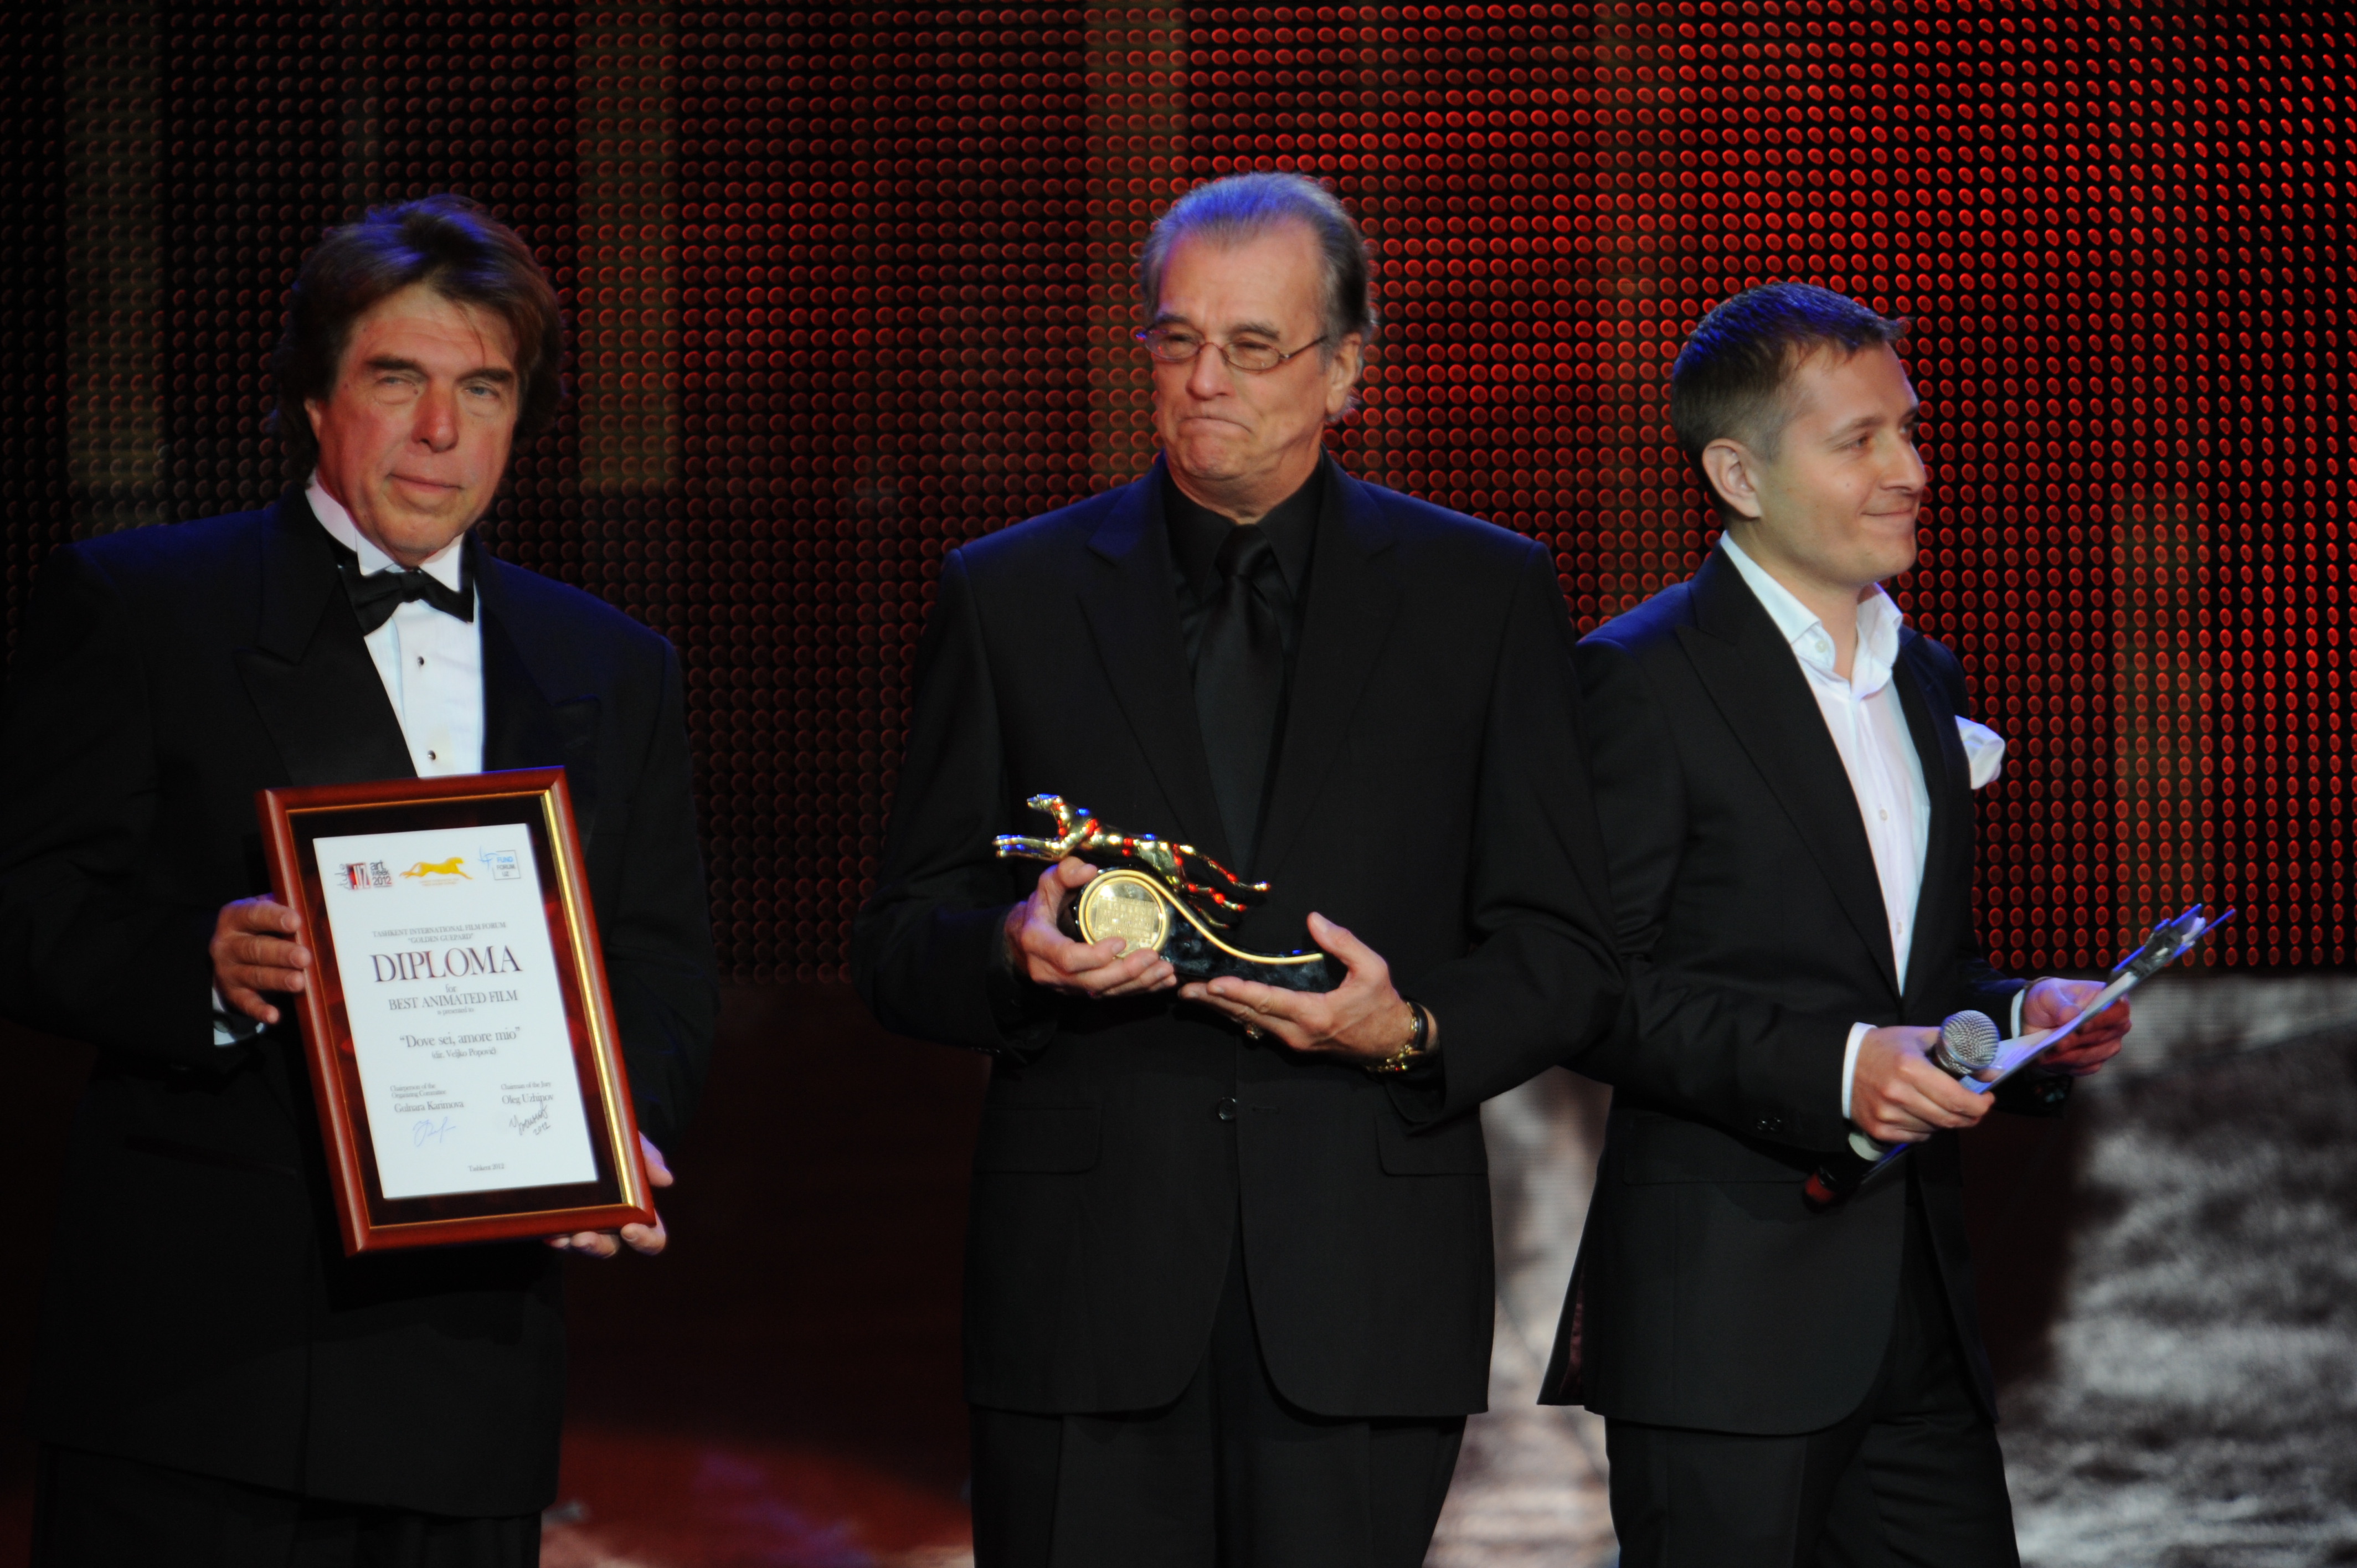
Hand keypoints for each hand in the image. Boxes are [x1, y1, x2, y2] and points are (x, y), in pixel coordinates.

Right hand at [211, 895, 310, 1025]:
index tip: (295, 921)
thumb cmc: (259, 926)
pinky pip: (246, 1003)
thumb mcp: (266, 910)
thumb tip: (317, 909)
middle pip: (255, 949)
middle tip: (304, 957)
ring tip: (300, 982)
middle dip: (281, 953)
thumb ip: (285, 907)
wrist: (229, 950)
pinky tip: (273, 1016)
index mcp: (235, 917)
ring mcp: (227, 970)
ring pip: (254, 975)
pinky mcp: (232, 992)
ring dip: (278, 979)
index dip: (274, 917)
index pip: (253, 915)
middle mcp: (227, 944)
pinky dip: (259, 1010)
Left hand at [547, 1133, 673, 1257]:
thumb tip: (665, 1180)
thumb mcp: (629, 1139)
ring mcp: (582, 1220)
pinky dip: (553, 1233)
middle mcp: (611, 1218)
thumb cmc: (609, 1136)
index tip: (631, 1229)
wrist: (571, 1123)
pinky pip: (555, 1233)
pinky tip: (549, 1230)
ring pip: (579, 1245)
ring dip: (573, 1244)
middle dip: (598, 1246)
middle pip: (610, 1247)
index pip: (653, 1233)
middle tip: (585, 1237)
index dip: (647, 1239)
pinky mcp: (556, 1217)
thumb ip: (647, 1156)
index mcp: (637, 1205)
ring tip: (565, 1235)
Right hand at [1004, 857, 1176, 998]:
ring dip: (1137, 984)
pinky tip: (1160, 982)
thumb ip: (1063, 874)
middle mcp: (1050, 971)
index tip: (1121, 941)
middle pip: (1091, 981)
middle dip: (1125, 972)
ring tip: (1165, 971)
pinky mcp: (1080, 992)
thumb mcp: (1044, 887)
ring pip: (1103, 992)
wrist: (1021, 942)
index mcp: (1039, 944)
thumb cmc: (1038, 912)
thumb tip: (1088, 870)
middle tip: (1153, 956)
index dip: (1095, 955)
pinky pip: (1110, 995)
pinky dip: (1137, 990)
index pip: (1067, 958)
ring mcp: (1066, 986)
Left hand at [1178, 913, 1422, 1064]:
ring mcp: (1294, 1042)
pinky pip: (1259, 1027)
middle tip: (1185, 989)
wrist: (1390, 1043)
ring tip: (1192, 996)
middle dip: (1215, 1002)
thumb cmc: (1382, 1004)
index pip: (1268, 1001)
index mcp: (1315, 1014)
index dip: (1238, 992)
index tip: (1213, 984)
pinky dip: (1237, 1015)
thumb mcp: (1373, 969)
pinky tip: (1220, 1006)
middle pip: (1248, 1015)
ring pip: (1249, 1023)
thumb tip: (1314, 919)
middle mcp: (1298, 1033)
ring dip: (1220, 1009)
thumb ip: (1343, 943)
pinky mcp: (1294, 1043)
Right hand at [1851, 1025, 1994, 1144]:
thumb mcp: (1919, 1038)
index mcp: (1910, 1068)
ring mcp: (1887, 1115)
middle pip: (1950, 1119)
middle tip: (1974, 1107)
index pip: (1957, 1099)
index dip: (1980, 1105)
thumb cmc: (1884, 1048)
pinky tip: (1920, 1113)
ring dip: (1945, 1121)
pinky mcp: (1879, 1129)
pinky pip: (1917, 1138)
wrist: (1842, 1064)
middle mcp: (1898, 1094)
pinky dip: (1925, 1129)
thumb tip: (1990, 1072)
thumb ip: (1956, 1050)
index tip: (1987, 1099)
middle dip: (1970, 1115)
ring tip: (1940, 1105)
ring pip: (1935, 1130)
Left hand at [2021, 976, 2130, 1076]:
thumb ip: (2060, 1004)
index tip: (2081, 1026)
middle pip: (2104, 1037)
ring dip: (2068, 1055)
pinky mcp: (2093, 1062)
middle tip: (2058, 1043)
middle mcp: (2114, 1025)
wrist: (2037, 1018)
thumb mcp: (2048, 994)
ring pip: (2093, 1055)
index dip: (2102, 1020)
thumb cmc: (2050, 1001)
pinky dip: (2064, 1064)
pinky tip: (2048, 1059)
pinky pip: (2083, 1067)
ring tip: (2048, 1052)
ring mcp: (2107, 1046)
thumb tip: (2071, 1016)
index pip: (2118, 1011)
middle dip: (2078, 1041)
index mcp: (2109, 1001)